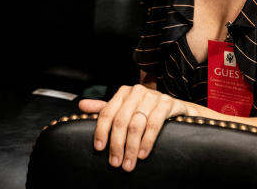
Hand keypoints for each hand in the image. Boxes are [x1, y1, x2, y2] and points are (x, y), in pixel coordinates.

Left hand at [78, 84, 193, 170]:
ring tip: (129, 163)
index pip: (107, 112)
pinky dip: (147, 141)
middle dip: (117, 145)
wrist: (176, 108)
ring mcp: (153, 96)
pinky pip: (154, 124)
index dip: (101, 131)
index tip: (99, 148)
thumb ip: (104, 109)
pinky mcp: (167, 103)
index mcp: (123, 92)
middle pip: (121, 121)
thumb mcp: (125, 109)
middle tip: (115, 163)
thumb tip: (81, 106)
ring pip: (136, 125)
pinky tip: (143, 154)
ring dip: (131, 148)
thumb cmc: (146, 110)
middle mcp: (136, 92)